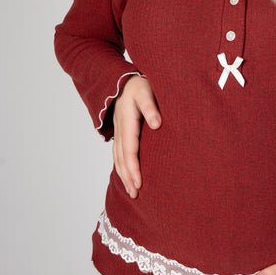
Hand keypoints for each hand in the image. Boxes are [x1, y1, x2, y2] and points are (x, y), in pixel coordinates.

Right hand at [112, 75, 160, 197]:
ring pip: (118, 157)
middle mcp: (120, 129)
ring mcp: (118, 131)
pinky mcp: (120, 131)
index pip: (131, 150)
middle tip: (135, 194)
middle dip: (128, 177)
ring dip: (124, 175)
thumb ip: (150, 107)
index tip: (139, 183)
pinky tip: (125, 175)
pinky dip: (121, 166)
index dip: (134, 168)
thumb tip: (157, 124)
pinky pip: (118, 153)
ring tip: (131, 191)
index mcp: (127, 122)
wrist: (123, 79)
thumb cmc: (138, 85)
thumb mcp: (145, 91)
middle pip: (122, 158)